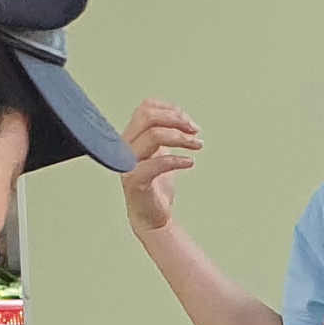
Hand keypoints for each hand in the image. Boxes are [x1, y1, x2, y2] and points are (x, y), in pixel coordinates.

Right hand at [118, 96, 203, 239]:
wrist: (151, 216)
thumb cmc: (155, 185)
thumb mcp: (159, 152)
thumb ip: (163, 133)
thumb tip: (180, 116)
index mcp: (131, 136)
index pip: (146, 108)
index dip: (170, 109)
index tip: (188, 120)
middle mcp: (125, 146)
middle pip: (148, 117)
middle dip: (176, 119)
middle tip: (194, 130)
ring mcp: (128, 163)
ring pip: (154, 135)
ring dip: (182, 138)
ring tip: (197, 145)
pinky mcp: (135, 180)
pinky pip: (158, 163)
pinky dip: (178, 160)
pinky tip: (190, 162)